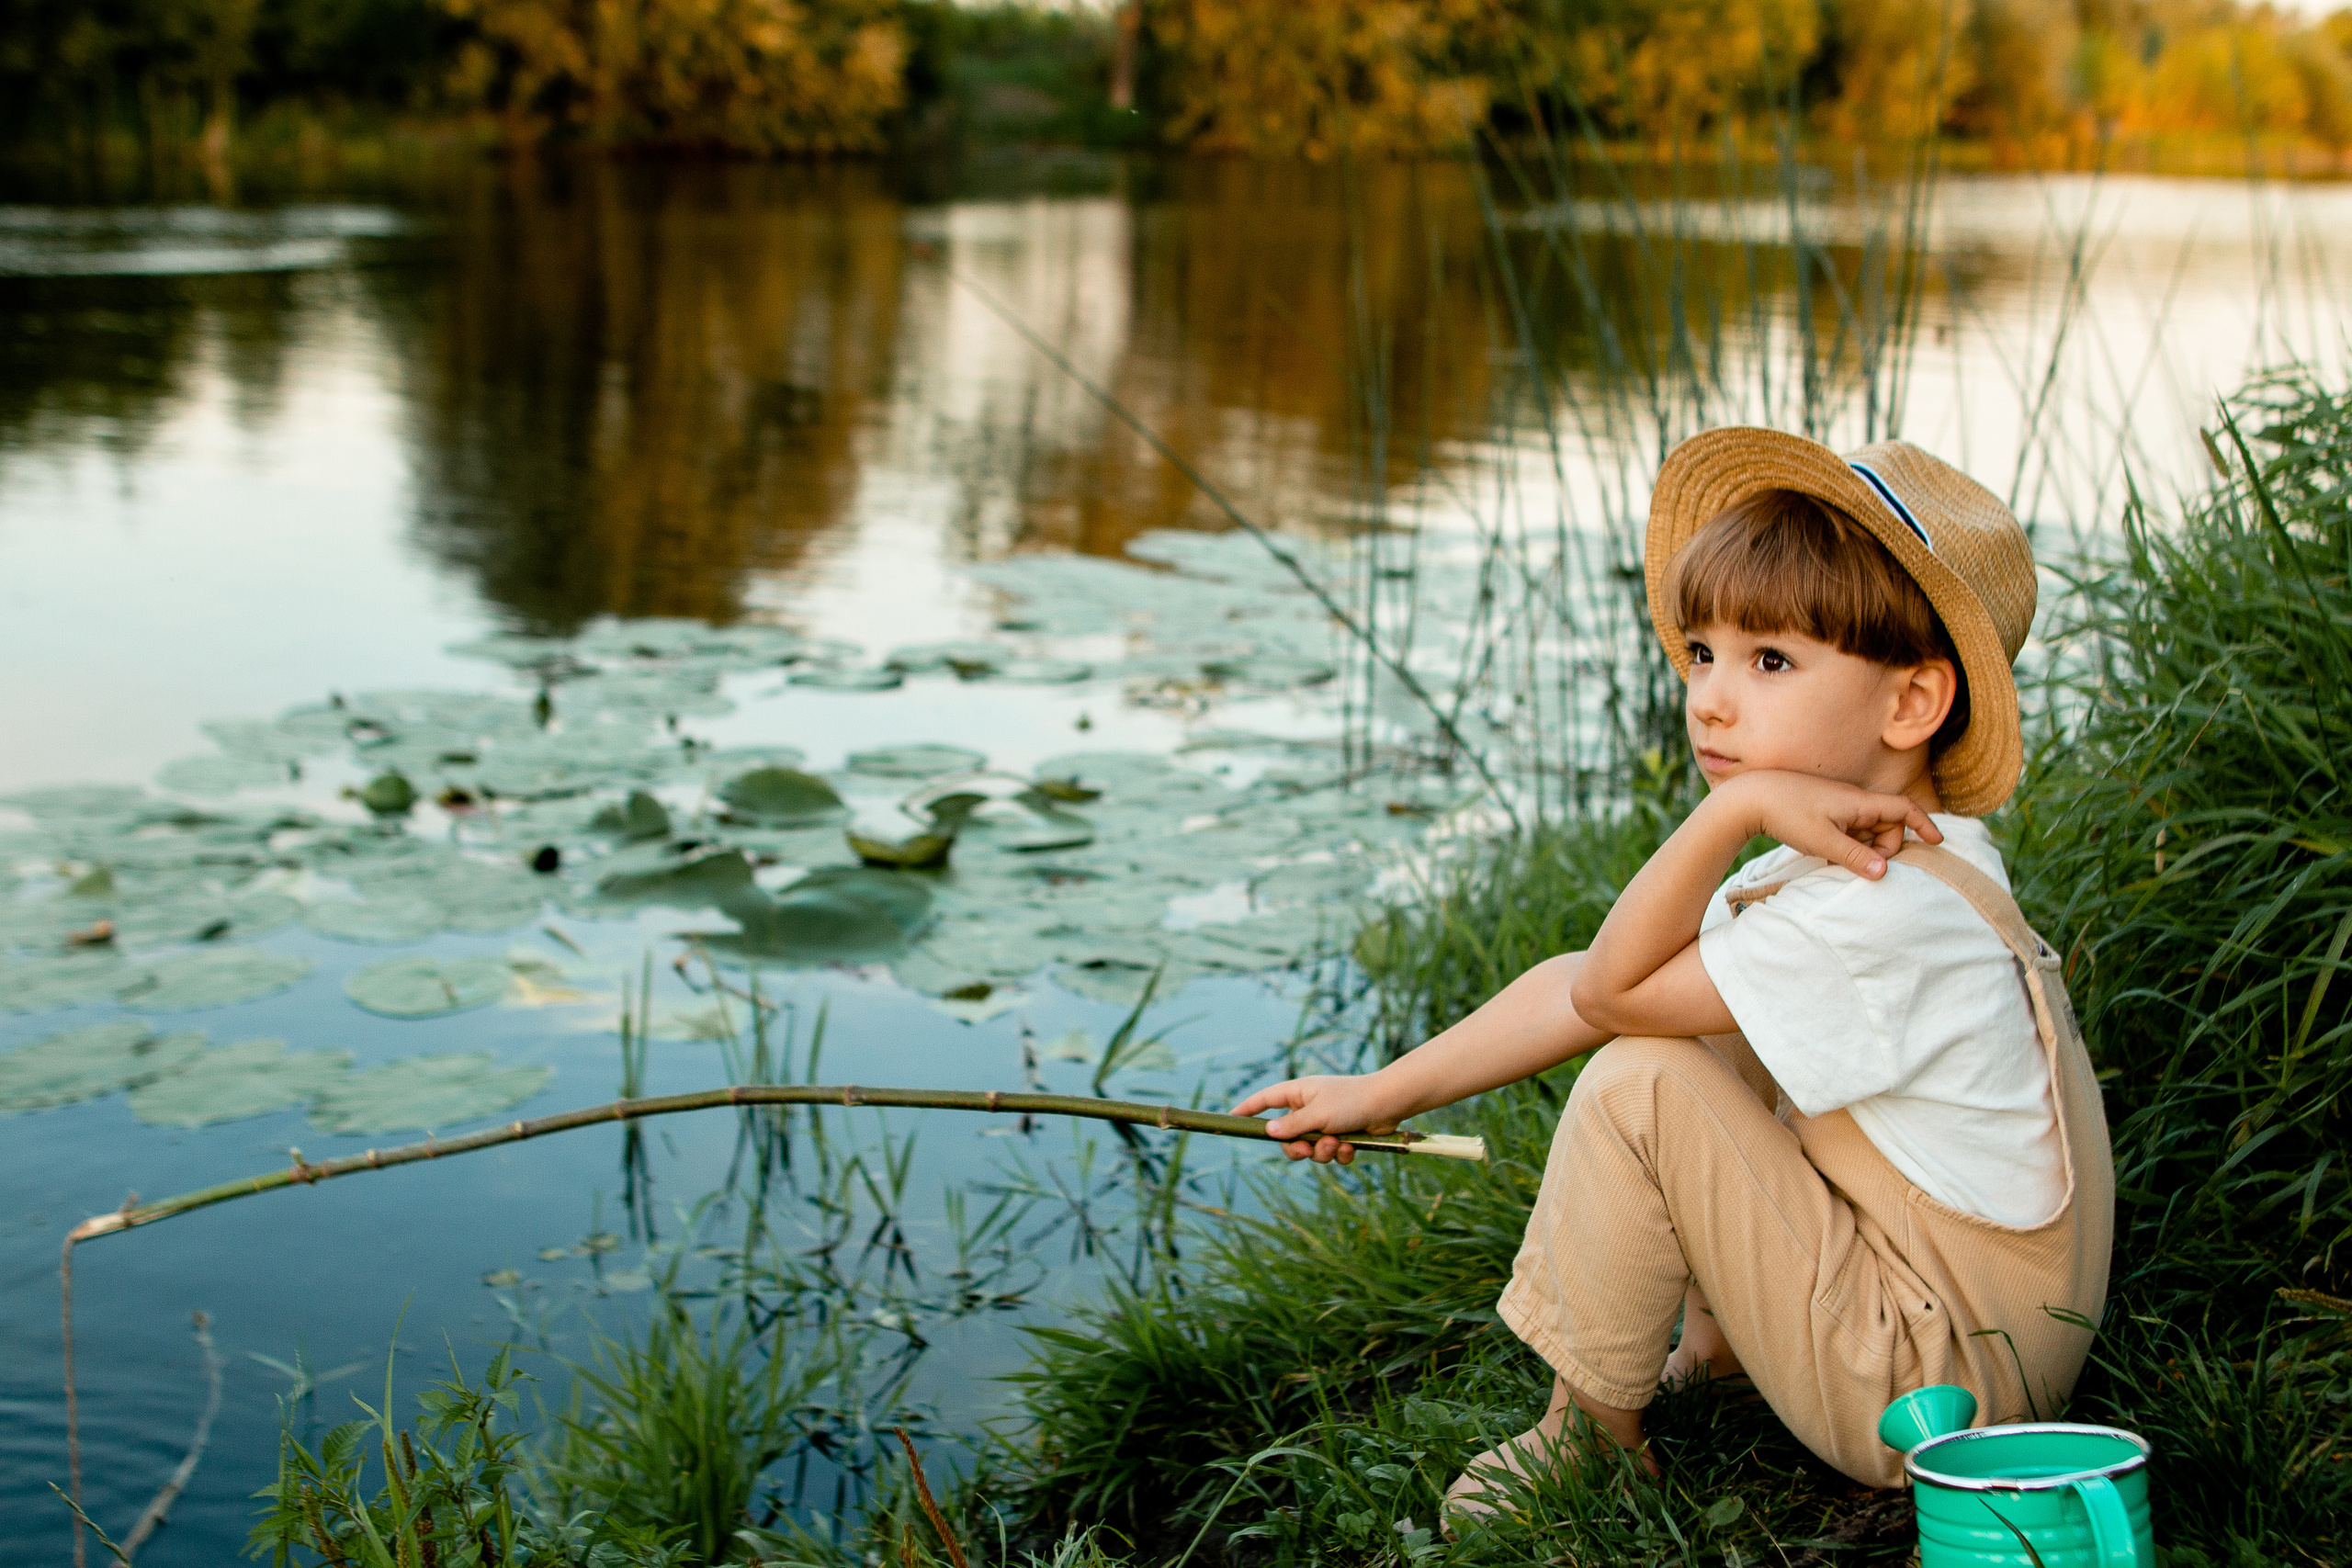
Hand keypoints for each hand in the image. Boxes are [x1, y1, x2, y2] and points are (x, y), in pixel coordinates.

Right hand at [1231, 1073, 1404, 1164]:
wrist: (1388, 1104)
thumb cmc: (1351, 1101)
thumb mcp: (1317, 1115)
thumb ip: (1292, 1126)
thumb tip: (1268, 1131)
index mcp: (1299, 1093)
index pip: (1265, 1100)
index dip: (1248, 1109)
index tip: (1232, 1118)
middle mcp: (1309, 1107)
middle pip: (1287, 1136)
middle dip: (1298, 1148)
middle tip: (1308, 1150)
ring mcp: (1326, 1122)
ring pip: (1310, 1149)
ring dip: (1322, 1152)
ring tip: (1337, 1143)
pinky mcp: (1342, 1135)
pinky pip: (1330, 1153)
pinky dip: (1339, 1153)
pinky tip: (1351, 1147)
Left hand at [1712, 770, 1940, 878]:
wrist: (1750, 797)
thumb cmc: (1786, 814)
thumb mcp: (1822, 840)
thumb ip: (1854, 856)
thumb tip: (1884, 871)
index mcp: (1859, 802)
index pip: (1903, 809)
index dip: (1924, 824)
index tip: (1937, 842)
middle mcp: (1853, 800)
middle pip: (1888, 825)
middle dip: (1885, 847)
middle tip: (1862, 865)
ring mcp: (1839, 806)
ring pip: (1867, 830)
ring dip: (1863, 848)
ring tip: (1837, 858)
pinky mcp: (1825, 812)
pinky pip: (1849, 831)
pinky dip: (1847, 844)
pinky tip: (1827, 853)